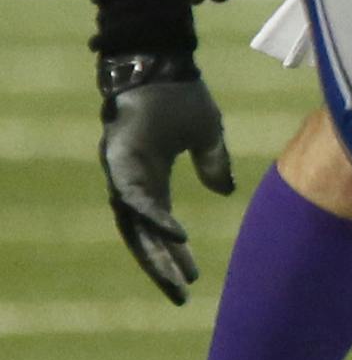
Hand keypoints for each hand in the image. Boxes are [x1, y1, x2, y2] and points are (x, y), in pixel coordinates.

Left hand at [97, 54, 233, 303]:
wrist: (160, 63)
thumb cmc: (180, 96)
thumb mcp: (207, 135)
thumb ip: (214, 164)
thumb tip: (225, 192)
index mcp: (151, 180)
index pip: (158, 228)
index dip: (172, 255)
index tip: (191, 280)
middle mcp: (132, 183)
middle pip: (143, 236)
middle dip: (162, 267)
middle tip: (180, 296)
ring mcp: (123, 174)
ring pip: (136, 225)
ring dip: (156, 253)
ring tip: (178, 278)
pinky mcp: (119, 161)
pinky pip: (137, 198)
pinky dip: (155, 218)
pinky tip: (176, 235)